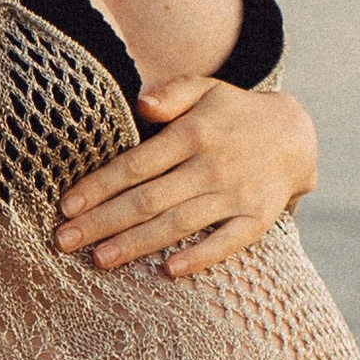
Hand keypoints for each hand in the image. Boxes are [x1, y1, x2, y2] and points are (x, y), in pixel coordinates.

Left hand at [56, 79, 318, 283]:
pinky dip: (202, 256)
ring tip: (100, 260)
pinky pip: (228, 242)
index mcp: (194, 133)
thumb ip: (171, 93)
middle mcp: (212, 165)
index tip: (67, 207)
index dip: (100, 186)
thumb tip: (140, 104)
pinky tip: (170, 271)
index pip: (136, 165)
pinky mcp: (257, 218)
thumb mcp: (205, 88)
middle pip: (149, 199)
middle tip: (63, 242)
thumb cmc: (232, 113)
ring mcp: (237, 194)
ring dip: (138, 243)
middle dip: (103, 222)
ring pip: (179, 223)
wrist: (296, 135)